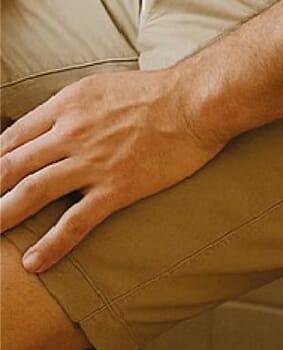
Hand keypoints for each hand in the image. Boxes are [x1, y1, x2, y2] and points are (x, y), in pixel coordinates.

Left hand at [0, 68, 225, 272]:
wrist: (197, 102)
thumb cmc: (155, 92)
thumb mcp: (101, 87)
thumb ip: (70, 108)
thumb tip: (46, 128)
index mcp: (68, 105)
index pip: (10, 138)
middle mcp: (73, 132)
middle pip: (9, 167)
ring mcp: (93, 162)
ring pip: (30, 193)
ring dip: (2, 217)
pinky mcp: (116, 187)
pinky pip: (75, 222)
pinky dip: (50, 245)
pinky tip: (33, 261)